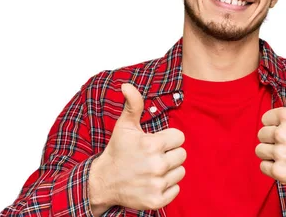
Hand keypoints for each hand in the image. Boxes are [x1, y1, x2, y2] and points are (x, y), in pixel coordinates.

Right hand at [89, 83, 185, 214]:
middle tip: (153, 157)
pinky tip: (152, 182)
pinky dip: (167, 187)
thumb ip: (133, 104)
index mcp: (151, 145)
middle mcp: (156, 165)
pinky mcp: (156, 200)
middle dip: (170, 154)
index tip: (155, 143)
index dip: (169, 139)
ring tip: (152, 169)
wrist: (103, 182)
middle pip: (182, 155)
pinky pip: (176, 189)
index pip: (179, 138)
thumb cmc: (118, 151)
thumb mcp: (124, 126)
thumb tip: (127, 85)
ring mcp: (156, 184)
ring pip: (180, 172)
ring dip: (169, 171)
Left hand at [255, 66, 285, 199]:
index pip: (266, 119)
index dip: (276, 125)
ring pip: (260, 150)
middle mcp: (283, 133)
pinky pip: (263, 166)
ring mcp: (281, 153)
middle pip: (261, 135)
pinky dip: (273, 168)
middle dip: (273, 140)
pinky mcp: (280, 171)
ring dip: (272, 154)